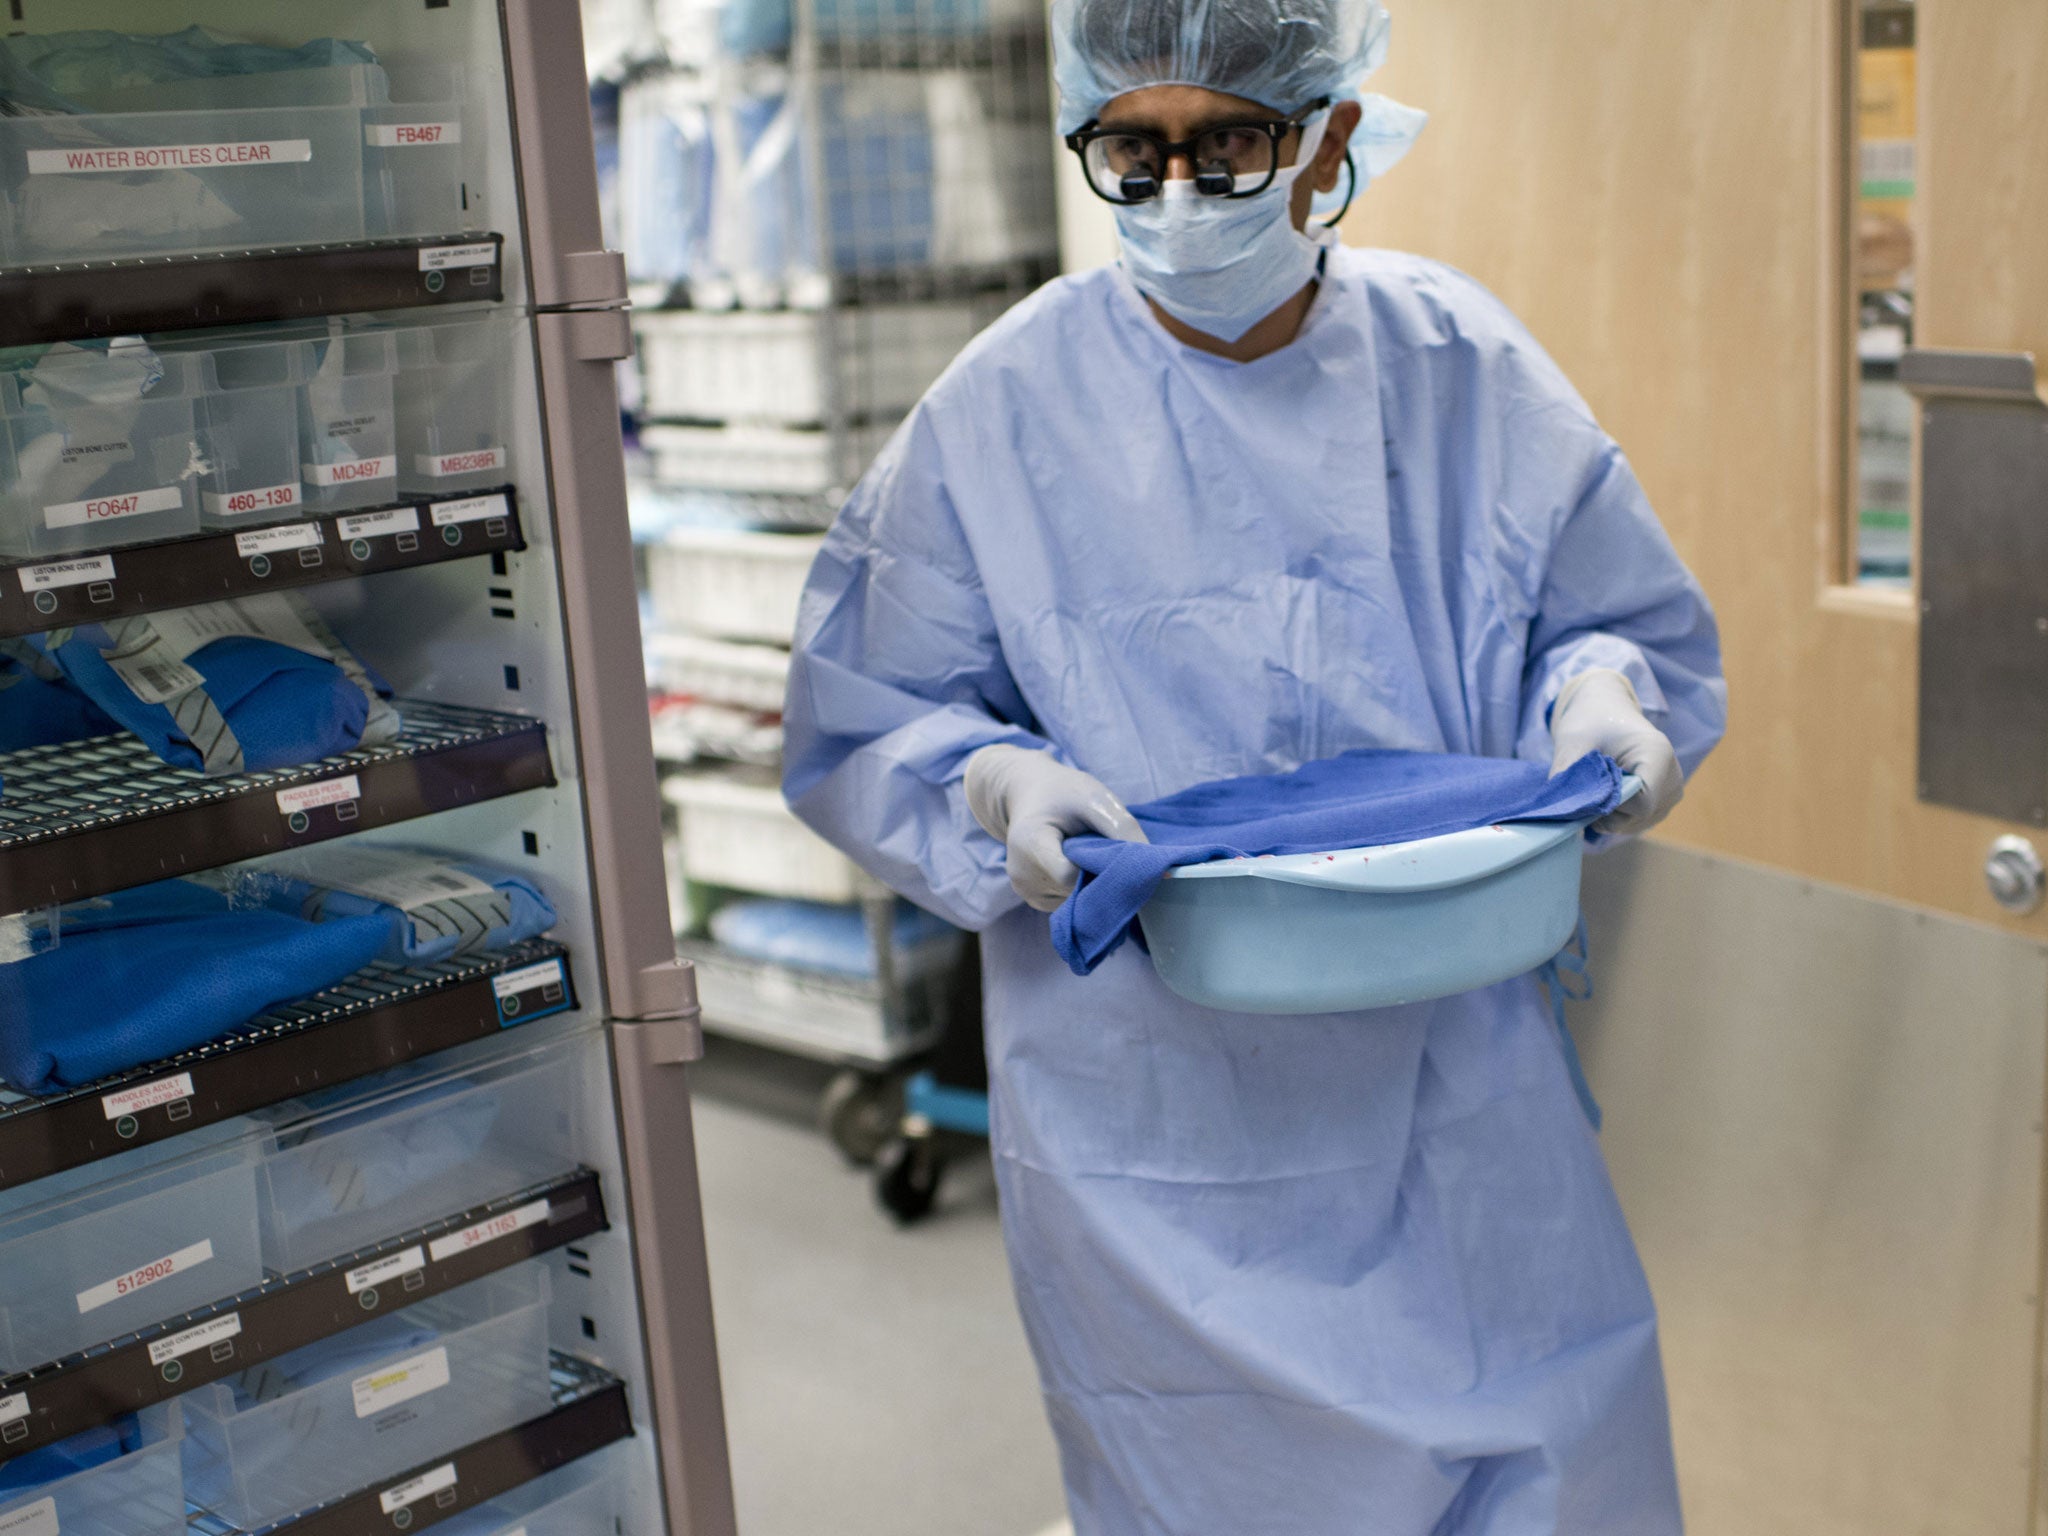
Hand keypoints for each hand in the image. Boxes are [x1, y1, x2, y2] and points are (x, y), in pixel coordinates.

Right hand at [965, 745, 1148, 911]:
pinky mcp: (1037, 900)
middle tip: (1111, 851)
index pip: (1074, 877)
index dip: (1102, 870)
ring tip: (1091, 854)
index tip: (1121, 855)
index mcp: (1029, 845)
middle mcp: (1022, 877)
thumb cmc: (1062, 791)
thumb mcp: (1094, 796)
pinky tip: (1082, 865)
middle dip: (1102, 878)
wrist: (1030, 794)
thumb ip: (1122, 828)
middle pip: (1077, 893)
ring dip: (1094, 884)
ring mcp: (1028, 893)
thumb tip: (1155, 868)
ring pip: (1077, 903)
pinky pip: (1072, 904)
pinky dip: (1084, 888)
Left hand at [1549, 670, 1684, 834]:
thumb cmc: (1589, 723)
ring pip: (1637, 823)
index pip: (1641, 805)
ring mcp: (1672, 790)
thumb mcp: (1571, 744)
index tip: (1588, 791)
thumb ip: (1565, 777)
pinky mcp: (1664, 800)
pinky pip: (1638, 822)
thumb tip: (1559, 814)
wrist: (1606, 712)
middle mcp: (1673, 776)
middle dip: (1606, 814)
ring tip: (1596, 788)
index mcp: (1657, 755)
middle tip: (1585, 791)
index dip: (1610, 806)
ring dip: (1609, 816)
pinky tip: (1605, 795)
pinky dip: (1617, 816)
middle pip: (1639, 817)